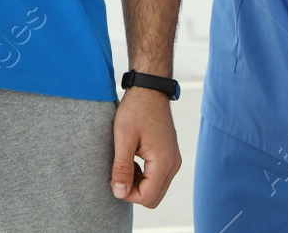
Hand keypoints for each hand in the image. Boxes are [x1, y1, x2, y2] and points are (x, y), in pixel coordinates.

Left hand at [110, 87, 180, 206]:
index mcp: (163, 162)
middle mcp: (173, 164)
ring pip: (156, 189)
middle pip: (153, 198)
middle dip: (133, 191)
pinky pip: (158, 177)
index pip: (147, 197)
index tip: (113, 178)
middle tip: (117, 173)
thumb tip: (119, 193)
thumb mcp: (123, 138)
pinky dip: (144, 176)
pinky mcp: (170, 156)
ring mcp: (173, 160)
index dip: (127, 193)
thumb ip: (122, 168)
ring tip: (124, 164)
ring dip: (138, 184)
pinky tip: (132, 161)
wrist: (149, 89)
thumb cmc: (136, 109)